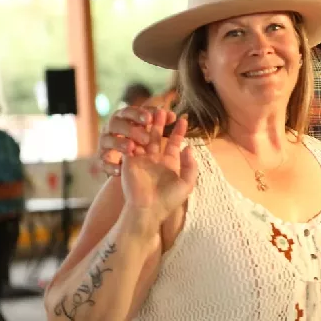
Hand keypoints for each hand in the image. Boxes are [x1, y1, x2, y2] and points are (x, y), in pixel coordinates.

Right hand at [98, 106, 176, 176]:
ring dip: (118, 143)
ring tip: (131, 148)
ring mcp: (106, 145)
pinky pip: (102, 163)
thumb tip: (173, 116)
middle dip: (130, 129)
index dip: (138, 114)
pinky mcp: (103, 162)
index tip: (150, 118)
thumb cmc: (148, 147)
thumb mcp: (157, 137)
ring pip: (106, 140)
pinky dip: (110, 165)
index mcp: (126, 119)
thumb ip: (163, 126)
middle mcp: (114, 129)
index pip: (130, 112)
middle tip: (146, 138)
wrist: (137, 175)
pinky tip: (119, 169)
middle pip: (116, 124)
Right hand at [120, 110, 197, 225]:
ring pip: (144, 138)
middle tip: (163, 110)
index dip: (178, 131)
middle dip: (160, 123)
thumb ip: (191, 166)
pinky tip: (138, 125)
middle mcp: (155, 159)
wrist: (148, 210)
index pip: (174, 143)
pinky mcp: (129, 162)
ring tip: (152, 113)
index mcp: (170, 163)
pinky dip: (134, 135)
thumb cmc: (169, 200)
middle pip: (158, 136)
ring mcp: (141, 160)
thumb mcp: (187, 183)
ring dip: (147, 126)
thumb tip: (189, 147)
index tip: (182, 119)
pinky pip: (131, 145)